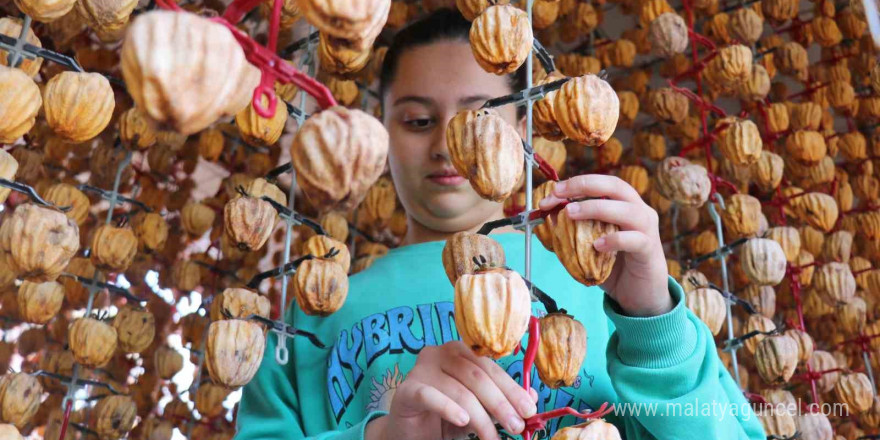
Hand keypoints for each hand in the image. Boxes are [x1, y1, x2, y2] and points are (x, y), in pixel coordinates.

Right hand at [366, 341, 536, 439]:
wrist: (410, 434)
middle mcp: (440, 353)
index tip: (530, 410)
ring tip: (493, 439)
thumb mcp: (479, 410)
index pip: (490, 367)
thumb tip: (533, 398)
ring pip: (459, 390)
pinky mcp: (407, 389)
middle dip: (500, 404)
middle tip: (517, 427)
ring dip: (481, 418)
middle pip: (477, 376)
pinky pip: (431, 396)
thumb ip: (501, 401)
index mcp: (460, 351)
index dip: (512, 389)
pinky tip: (464, 422)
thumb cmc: (446, 418)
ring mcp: (421, 369)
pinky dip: (449, 408)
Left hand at [539, 174, 671, 316]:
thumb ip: (574, 231)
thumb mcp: (591, 244)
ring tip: (571, 214)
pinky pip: (634, 240)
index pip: (602, 184)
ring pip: (626, 210)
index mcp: (624, 204)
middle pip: (615, 186)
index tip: (553, 192)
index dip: (576, 184)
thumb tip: (546, 219)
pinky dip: (615, 240)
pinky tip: (597, 245)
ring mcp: (647, 229)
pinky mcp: (649, 250)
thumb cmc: (615, 265)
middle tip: (559, 194)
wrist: (640, 294)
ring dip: (596, 208)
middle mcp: (639, 210)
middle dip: (585, 186)